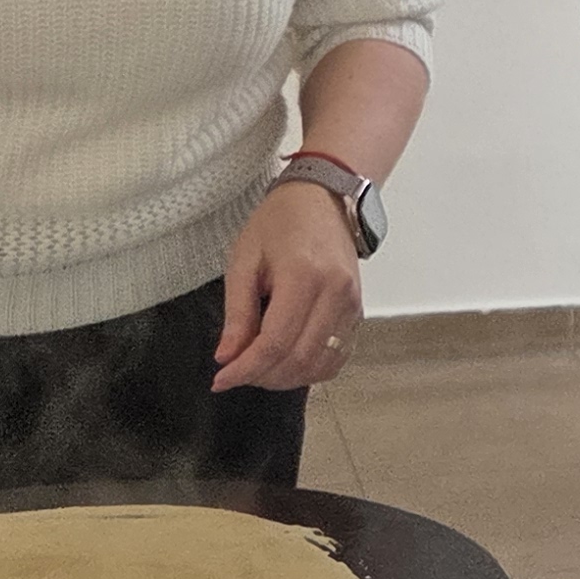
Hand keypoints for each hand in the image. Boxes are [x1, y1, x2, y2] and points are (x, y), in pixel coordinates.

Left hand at [218, 178, 364, 391]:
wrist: (323, 200)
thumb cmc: (280, 222)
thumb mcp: (245, 259)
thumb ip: (237, 312)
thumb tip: (227, 356)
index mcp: (304, 275)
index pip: (275, 342)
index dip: (246, 368)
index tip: (221, 379)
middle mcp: (335, 294)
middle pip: (299, 359)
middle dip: (263, 376)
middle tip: (236, 372)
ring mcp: (352, 305)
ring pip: (320, 365)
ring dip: (286, 378)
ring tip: (260, 369)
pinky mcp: (358, 312)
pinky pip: (337, 358)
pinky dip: (310, 370)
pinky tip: (288, 363)